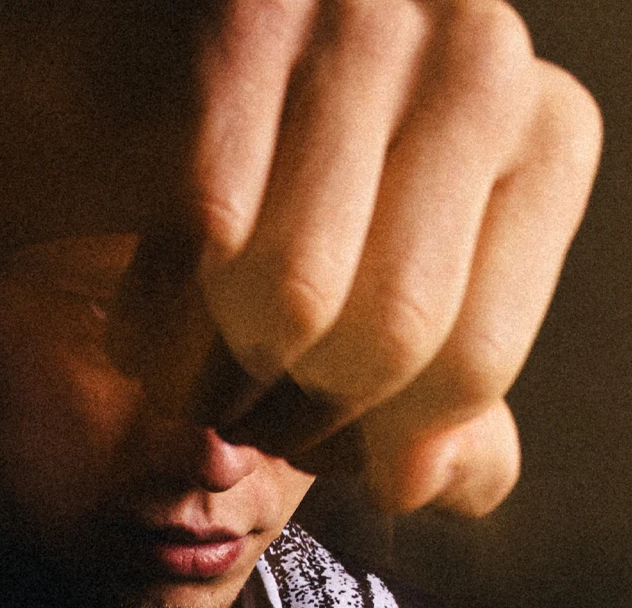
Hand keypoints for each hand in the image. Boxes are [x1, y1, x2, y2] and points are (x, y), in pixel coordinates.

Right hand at [28, 0, 601, 514]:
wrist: (166, 64)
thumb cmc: (298, 191)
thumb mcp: (396, 292)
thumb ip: (438, 400)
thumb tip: (419, 481)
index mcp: (545, 139)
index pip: (468, 366)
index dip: (372, 444)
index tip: (312, 442)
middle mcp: (483, 59)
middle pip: (384, 340)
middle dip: (288, 417)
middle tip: (239, 420)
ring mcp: (369, 22)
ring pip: (290, 300)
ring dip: (213, 379)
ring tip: (188, 377)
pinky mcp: (248, 15)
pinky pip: (202, 233)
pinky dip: (154, 315)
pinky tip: (141, 321)